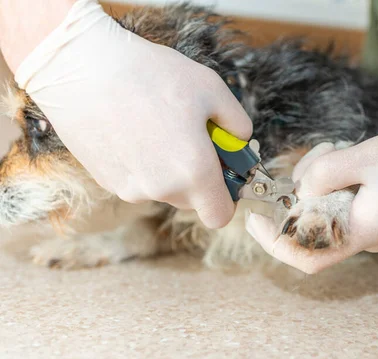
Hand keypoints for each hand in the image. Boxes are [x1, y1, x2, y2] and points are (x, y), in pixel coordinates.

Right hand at [13, 0, 251, 227]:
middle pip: (192, 200)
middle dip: (199, 177)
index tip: (224, 173)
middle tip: (192, 138)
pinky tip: (132, 130)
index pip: (220, 215)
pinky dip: (142, 164)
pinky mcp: (106, 181)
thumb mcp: (212, 89)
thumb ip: (238, 124)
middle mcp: (162, 189)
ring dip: (169, 169)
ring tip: (158, 126)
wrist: (81, 67)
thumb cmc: (150, 74)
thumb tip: (240, 142)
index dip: (227, 198)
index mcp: (194, 172)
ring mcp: (130, 188)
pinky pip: (138, 181)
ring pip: (164, 190)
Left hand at [245, 120, 377, 272]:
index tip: (254, 219)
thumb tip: (301, 187)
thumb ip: (328, 173)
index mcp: (363, 230)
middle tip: (319, 157)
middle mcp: (364, 234)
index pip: (307, 255)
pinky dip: (335, 177)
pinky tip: (348, 153)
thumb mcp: (370, 155)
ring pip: (324, 208)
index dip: (275, 243)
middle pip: (311, 226)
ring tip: (339, 149)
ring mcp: (370, 223)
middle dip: (302, 192)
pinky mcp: (375, 209)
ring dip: (320, 178)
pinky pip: (341, 199)